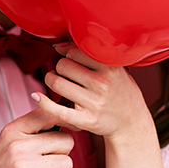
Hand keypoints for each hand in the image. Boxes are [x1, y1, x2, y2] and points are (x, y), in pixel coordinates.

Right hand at [0, 108, 73, 167]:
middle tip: (43, 167)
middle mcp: (18, 145)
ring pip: (66, 164)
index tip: (61, 135)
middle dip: (60, 156)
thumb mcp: (9, 145)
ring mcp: (23, 166)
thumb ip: (33, 132)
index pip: (49, 114)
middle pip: (66, 141)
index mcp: (14, 131)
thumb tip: (66, 121)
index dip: (64, 123)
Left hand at [33, 45, 150, 139]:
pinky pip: (56, 108)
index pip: (74, 51)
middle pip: (62, 65)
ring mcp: (93, 103)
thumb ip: (91, 55)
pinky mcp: (85, 120)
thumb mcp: (115, 68)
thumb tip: (58, 45)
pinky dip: (42, 101)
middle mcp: (102, 84)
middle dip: (59, 68)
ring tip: (58, 83)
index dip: (66, 52)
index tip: (67, 57)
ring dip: (51, 81)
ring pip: (56, 83)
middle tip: (64, 73)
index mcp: (110, 67)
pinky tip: (37, 96)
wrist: (131, 122)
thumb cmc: (119, 92)